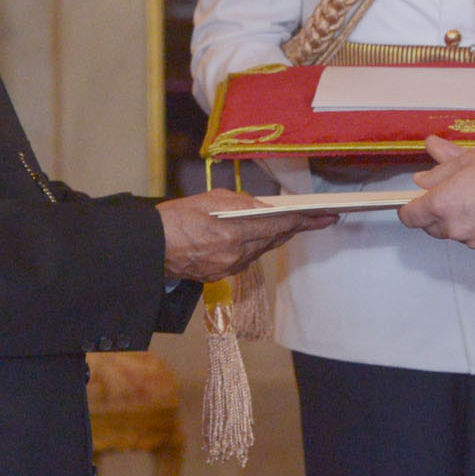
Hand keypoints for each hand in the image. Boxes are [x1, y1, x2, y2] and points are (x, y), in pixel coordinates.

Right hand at [157, 192, 336, 283]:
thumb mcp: (210, 199)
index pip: (278, 225)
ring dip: (278, 236)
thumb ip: (242, 203)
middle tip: (322, 218)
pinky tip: (264, 236)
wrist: (150, 248)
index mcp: (233, 232)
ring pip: (262, 250)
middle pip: (275, 239)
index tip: (324, 215)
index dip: (304, 220)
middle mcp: (235, 254)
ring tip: (297, 223)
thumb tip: (266, 208)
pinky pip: (246, 258)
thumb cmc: (176, 218)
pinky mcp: (221, 275)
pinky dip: (257, 245)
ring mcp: (229, 268)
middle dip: (299, 228)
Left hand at [398, 137, 474, 259]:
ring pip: (458, 234)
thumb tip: (422, 176)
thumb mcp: (469, 160)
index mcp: (442, 204)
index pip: (410, 216)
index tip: (414, 203)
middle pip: (432, 227)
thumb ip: (440, 169)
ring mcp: (474, 242)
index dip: (410, 209)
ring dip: (462, 222)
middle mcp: (454, 228)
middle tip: (455, 194)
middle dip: (438, 214)